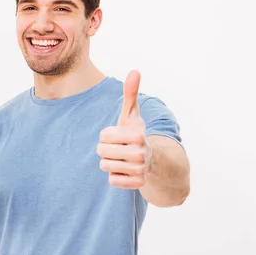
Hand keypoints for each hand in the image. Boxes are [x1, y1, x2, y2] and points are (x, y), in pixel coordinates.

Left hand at [97, 70, 149, 188]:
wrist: (154, 160)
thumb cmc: (136, 134)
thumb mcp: (132, 115)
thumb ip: (130, 94)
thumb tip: (134, 70)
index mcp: (137, 135)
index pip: (103, 136)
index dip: (107, 135)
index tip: (119, 136)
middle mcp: (140, 153)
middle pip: (101, 151)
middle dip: (106, 149)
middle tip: (119, 149)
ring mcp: (139, 170)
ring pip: (104, 166)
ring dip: (111, 162)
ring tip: (123, 159)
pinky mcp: (136, 184)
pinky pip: (112, 180)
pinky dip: (116, 176)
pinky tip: (126, 170)